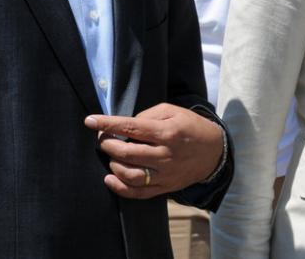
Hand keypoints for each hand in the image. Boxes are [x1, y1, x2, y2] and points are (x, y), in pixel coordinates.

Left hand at [85, 103, 224, 199]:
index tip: (90, 121)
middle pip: (127, 152)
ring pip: (131, 174)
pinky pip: (139, 192)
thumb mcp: (173, 111)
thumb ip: (148, 115)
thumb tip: (125, 125)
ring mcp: (165, 174)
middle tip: (103, 139)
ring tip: (111, 155)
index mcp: (167, 132)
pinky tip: (110, 179)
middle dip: (108, 144)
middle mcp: (165, 154)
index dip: (107, 124)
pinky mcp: (164, 187)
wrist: (214, 151)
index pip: (131, 127)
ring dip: (113, 164)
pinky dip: (120, 188)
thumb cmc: (190, 126)